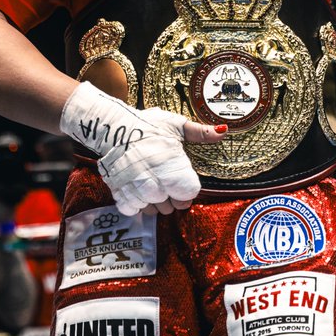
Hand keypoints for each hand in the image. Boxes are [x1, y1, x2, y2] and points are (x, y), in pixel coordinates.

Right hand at [60, 81, 227, 215]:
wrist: (113, 128)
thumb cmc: (147, 125)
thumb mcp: (176, 125)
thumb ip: (200, 132)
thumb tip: (223, 131)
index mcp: (172, 168)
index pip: (188, 195)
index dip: (188, 190)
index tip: (184, 182)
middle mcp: (155, 183)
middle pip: (171, 206)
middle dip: (173, 197)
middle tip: (167, 181)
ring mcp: (136, 190)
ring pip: (153, 210)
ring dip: (156, 202)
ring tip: (154, 185)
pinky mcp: (121, 193)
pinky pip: (134, 209)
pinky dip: (138, 204)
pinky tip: (140, 190)